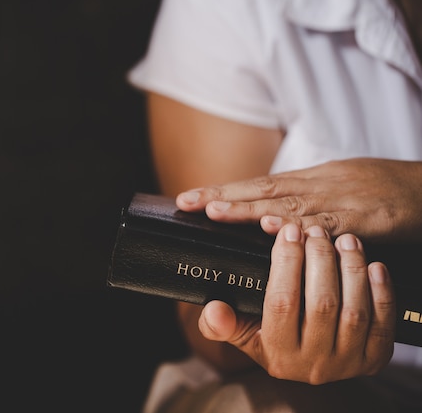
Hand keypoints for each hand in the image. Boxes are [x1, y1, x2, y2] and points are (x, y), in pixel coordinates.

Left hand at [176, 158, 421, 242]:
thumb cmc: (380, 187)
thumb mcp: (335, 186)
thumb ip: (302, 197)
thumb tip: (267, 212)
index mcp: (309, 179)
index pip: (257, 183)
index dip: (222, 190)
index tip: (189, 198)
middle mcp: (317, 186)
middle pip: (262, 189)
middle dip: (222, 197)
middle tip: (187, 203)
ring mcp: (338, 201)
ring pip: (286, 204)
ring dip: (249, 208)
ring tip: (215, 212)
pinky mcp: (362, 220)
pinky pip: (326, 226)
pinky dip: (298, 227)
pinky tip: (274, 230)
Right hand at [197, 224, 395, 383]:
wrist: (310, 366)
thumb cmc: (270, 339)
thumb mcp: (242, 333)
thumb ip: (221, 323)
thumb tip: (212, 309)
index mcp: (277, 354)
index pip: (282, 303)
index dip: (286, 263)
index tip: (288, 231)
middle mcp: (313, 364)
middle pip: (322, 304)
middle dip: (321, 259)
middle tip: (316, 230)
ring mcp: (348, 364)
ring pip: (355, 311)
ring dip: (351, 269)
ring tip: (344, 239)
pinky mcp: (375, 359)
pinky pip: (384, 324)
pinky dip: (381, 291)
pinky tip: (372, 264)